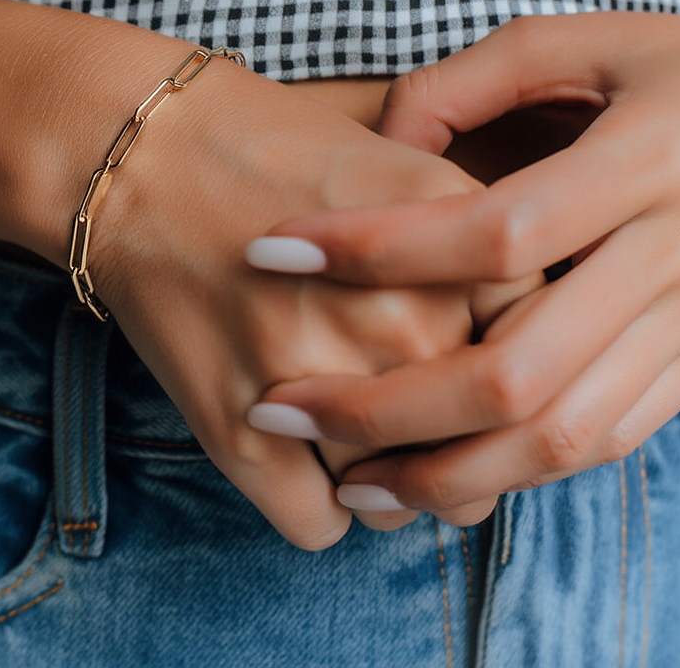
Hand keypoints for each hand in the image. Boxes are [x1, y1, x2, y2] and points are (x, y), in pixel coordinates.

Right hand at [83, 51, 526, 546]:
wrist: (146, 155)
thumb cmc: (271, 153)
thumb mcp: (404, 172)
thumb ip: (473, 259)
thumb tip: (513, 356)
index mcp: (460, 251)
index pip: (533, 374)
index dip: (498, 386)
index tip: (460, 381)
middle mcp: (405, 321)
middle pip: (473, 452)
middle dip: (440, 446)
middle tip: (394, 409)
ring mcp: (323, 376)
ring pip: (396, 503)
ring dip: (376, 481)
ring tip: (337, 428)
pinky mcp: (241, 426)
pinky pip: (317, 525)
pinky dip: (311, 500)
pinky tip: (290, 448)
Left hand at [249, 13, 679, 526]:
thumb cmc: (673, 66)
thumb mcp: (574, 44)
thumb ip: (463, 85)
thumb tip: (378, 152)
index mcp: (648, 162)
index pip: (491, 231)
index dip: (373, 246)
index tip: (270, 250)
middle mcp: (679, 258)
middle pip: (515, 372)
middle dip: (384, 406)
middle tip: (281, 406)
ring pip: (561, 434)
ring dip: (444, 472)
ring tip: (350, 479)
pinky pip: (603, 437)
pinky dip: (514, 467)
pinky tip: (436, 468)